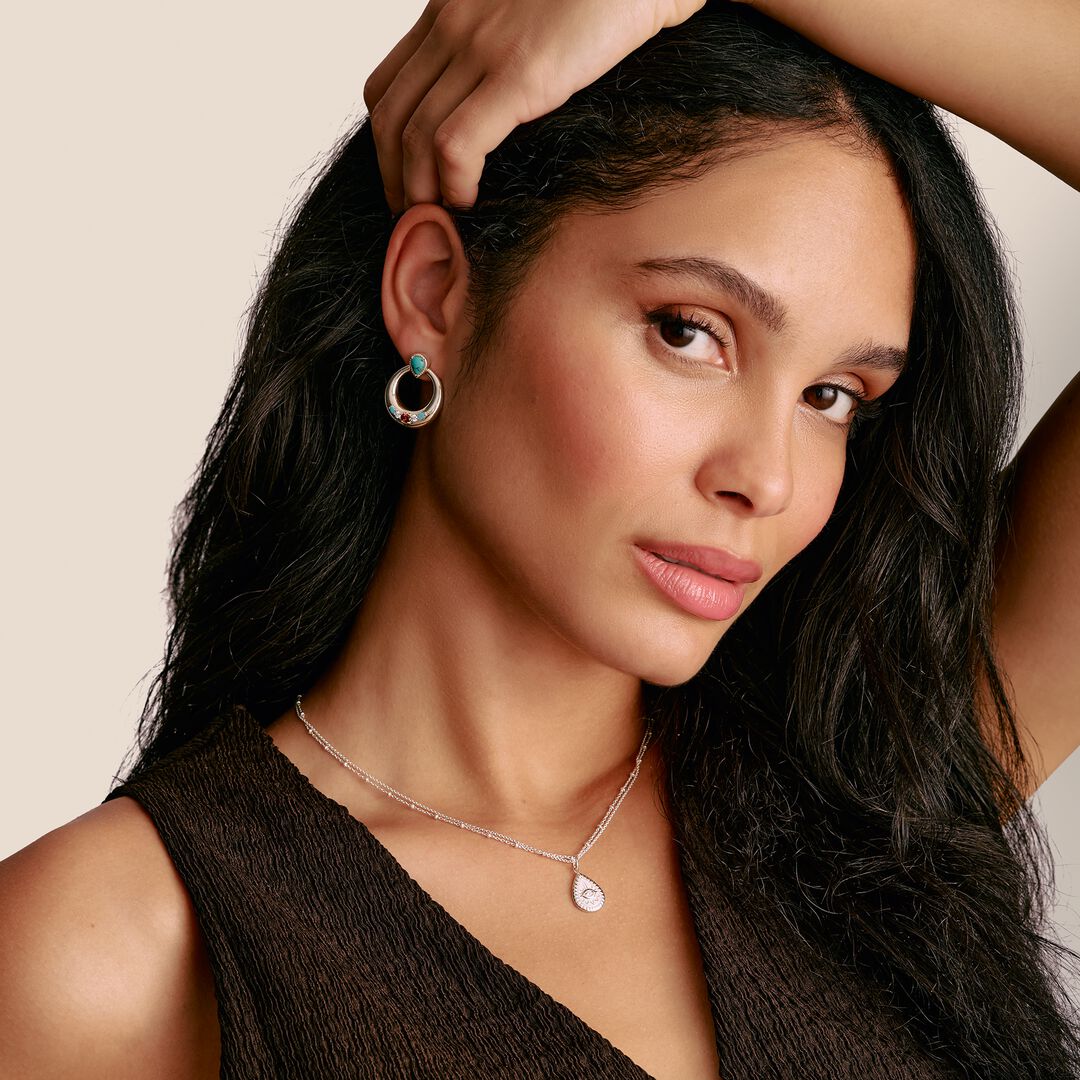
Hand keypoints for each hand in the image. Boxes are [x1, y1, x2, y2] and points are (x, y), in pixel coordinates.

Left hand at [363, 0, 706, 212]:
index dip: (388, 144)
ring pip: (412, 136)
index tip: (409, 180)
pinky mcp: (519, 73)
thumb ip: (505, 52)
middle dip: (394, 177)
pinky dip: (454, 185)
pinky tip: (469, 202)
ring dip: (419, 192)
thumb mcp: (532, 16)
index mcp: (453, 9)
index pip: (387, 87)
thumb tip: (510, 108)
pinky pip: (456, 144)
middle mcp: (453, 24)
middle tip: (414, 218)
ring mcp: (480, 46)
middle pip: (389, 116)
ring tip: (437, 222)